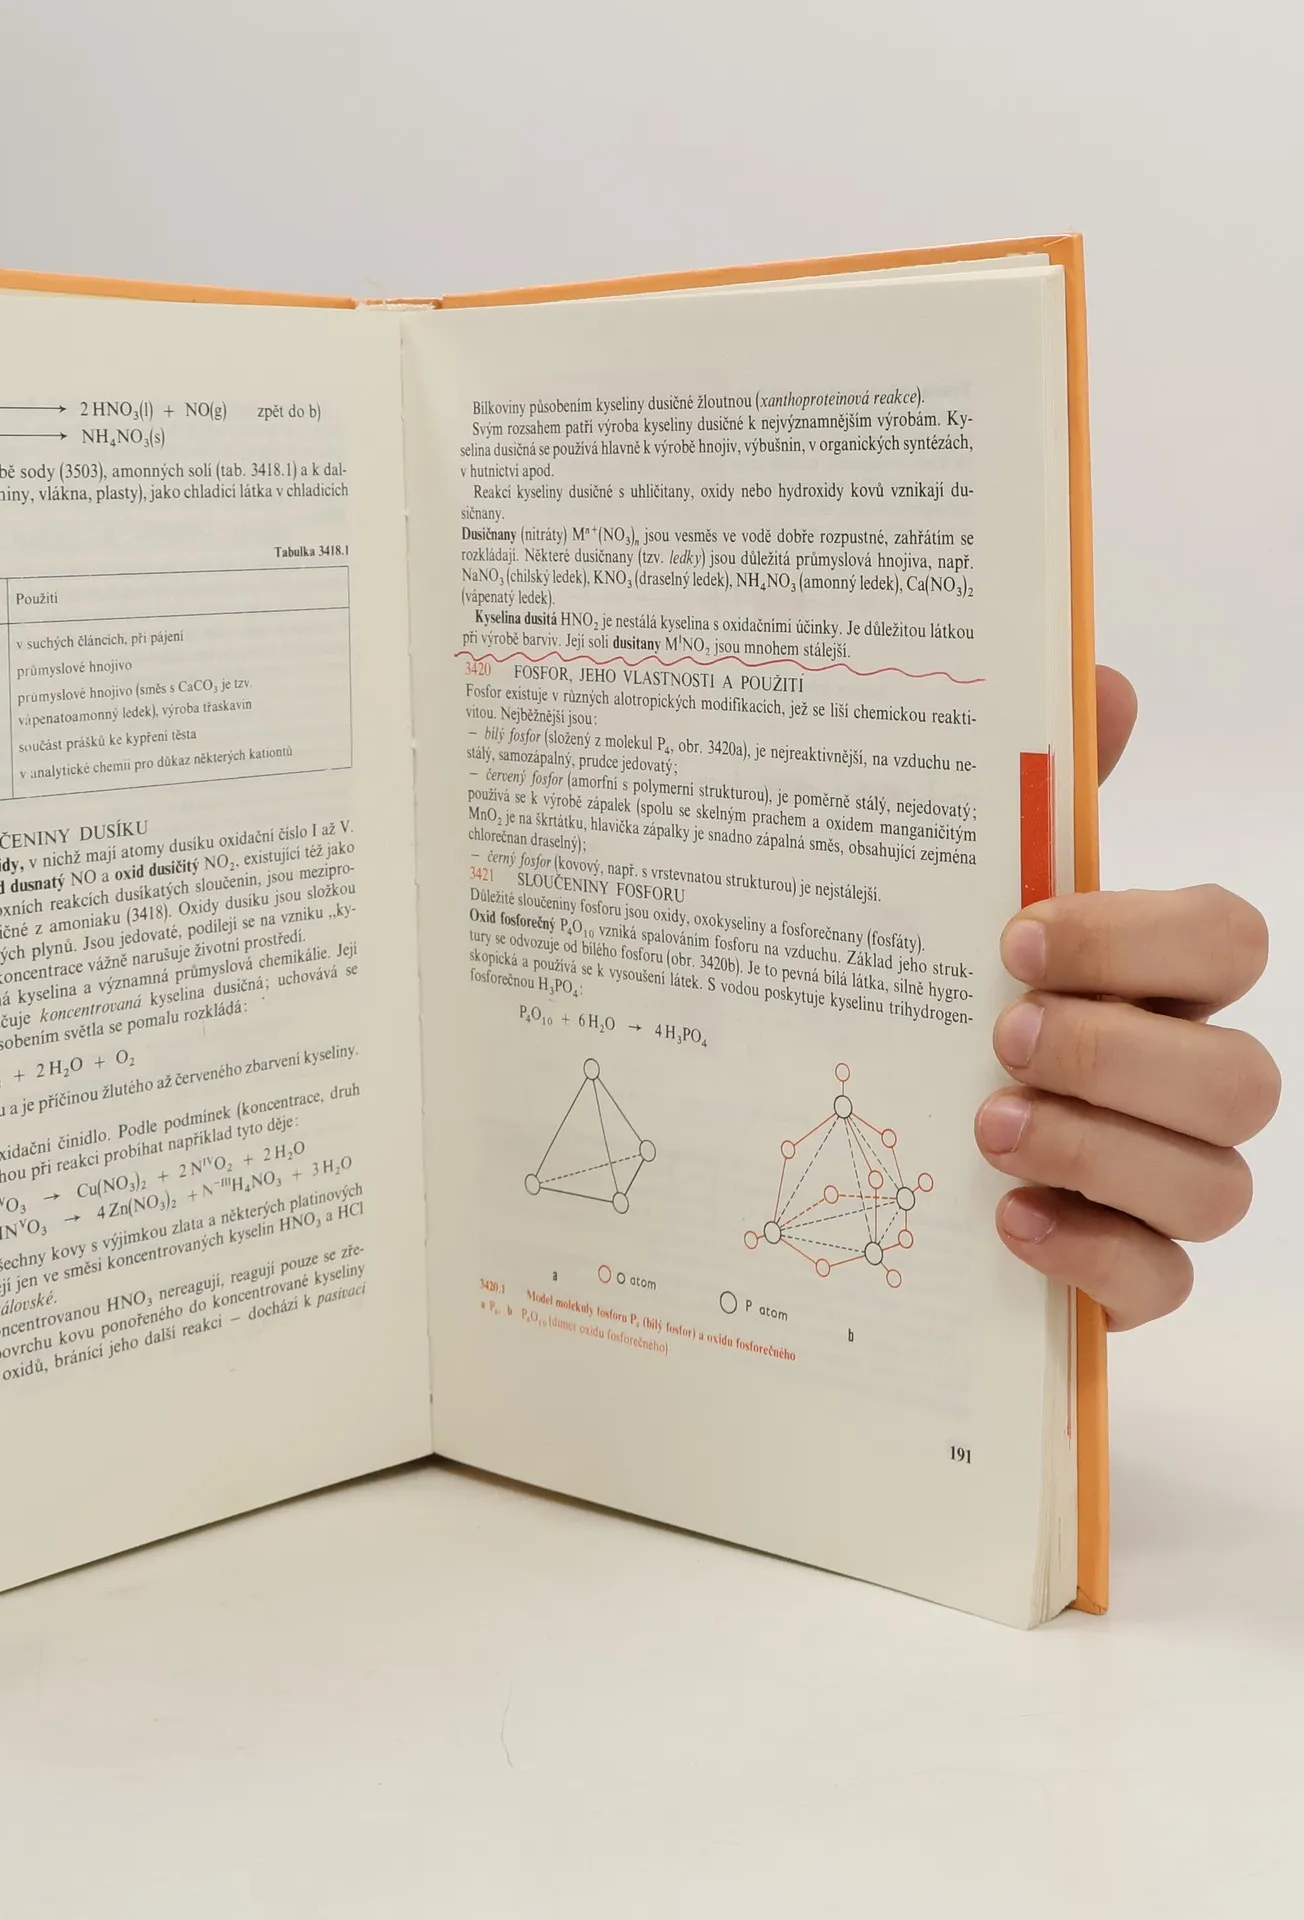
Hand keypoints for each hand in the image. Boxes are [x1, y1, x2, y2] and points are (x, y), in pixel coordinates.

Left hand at [976, 667, 1278, 1327]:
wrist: (853, 1140)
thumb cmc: (920, 1002)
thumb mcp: (940, 896)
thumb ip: (1028, 800)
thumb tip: (1095, 678)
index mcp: (1146, 980)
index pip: (1225, 941)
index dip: (1140, 938)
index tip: (1012, 936)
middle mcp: (1174, 1079)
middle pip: (1243, 1076)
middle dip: (1122, 1054)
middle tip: (1001, 1037)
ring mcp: (1154, 1183)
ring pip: (1219, 1183)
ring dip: (1103, 1150)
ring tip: (985, 1128)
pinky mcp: (1116, 1272)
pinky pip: (1162, 1283)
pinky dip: (1094, 1256)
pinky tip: (1005, 1222)